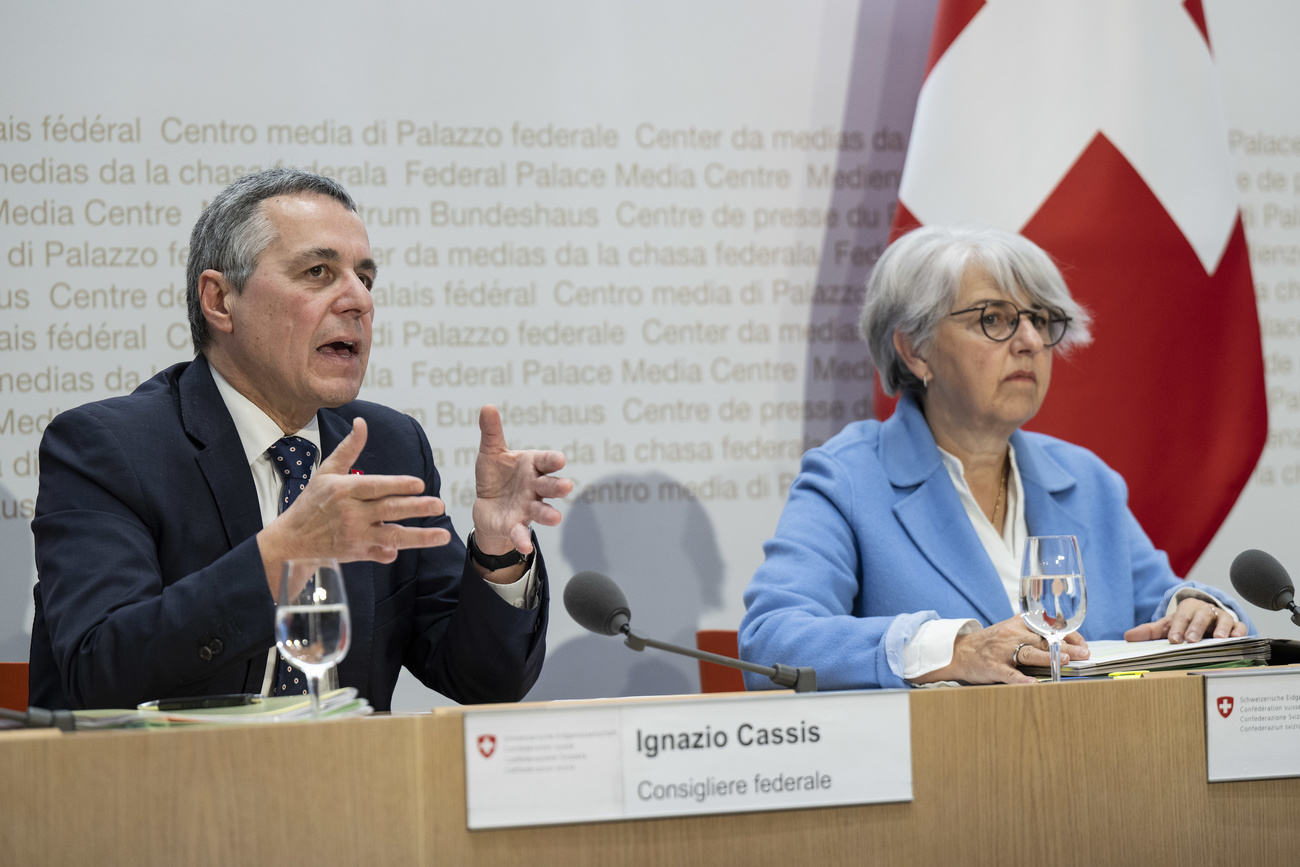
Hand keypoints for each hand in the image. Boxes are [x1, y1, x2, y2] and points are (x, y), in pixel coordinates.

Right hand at [257, 418, 451, 590]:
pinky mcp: (356, 553)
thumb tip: (361, 423)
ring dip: (419, 537)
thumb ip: (349, 449)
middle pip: (388, 510)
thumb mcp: (327, 472)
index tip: (419, 484)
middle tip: (439, 505)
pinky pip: (378, 554)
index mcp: (344, 490)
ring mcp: (354, 535)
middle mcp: (350, 513)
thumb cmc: (312, 502)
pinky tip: (402, 552)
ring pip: (391, 536)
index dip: (398, 485)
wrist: (291, 538)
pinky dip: (389, 553)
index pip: (375, 486)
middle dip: (416, 508)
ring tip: (443, 535)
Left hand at [470, 405, 572, 557]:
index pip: (546, 461)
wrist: (487, 506)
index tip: (559, 460)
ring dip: (549, 514)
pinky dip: (523, 540)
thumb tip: (487, 406)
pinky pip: (521, 533)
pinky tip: (525, 547)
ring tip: (555, 518)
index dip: (553, 461)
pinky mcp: (516, 525)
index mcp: (532, 466)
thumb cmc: (495, 475)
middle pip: (550, 486)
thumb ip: (492, 432)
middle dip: (558, 486)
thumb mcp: (490, 452)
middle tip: (567, 486)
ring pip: (542, 510)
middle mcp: (535, 487)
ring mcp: (528, 507)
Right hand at [913, 616, 1089, 685]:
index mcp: (1019, 623)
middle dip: (1065, 646)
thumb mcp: (1012, 630)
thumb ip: (1035, 633)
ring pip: (1028, 653)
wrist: (959, 650)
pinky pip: (1009, 674)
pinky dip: (1021, 680)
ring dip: (1047, 657)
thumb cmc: (992, 643)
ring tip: (1064, 661)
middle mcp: (1012, 634)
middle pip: (1042, 639)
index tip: (1083, 645)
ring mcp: (1002, 651)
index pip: (1049, 626)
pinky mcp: (993, 667)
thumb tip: (1067, 643)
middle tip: (1083, 654)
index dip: (1069, 635)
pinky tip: (1033, 686)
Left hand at [1123, 598, 1246, 643]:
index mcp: (1187, 609)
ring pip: (1223, 620)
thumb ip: (1149, 631)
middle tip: (1192, 639)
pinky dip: (1239, 632)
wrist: (1207, 618)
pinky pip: (1239, 627)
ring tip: (1218, 638)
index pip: (1181, 616)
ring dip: (1221, 628)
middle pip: (1201, 616)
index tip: (1173, 640)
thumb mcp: (1168, 626)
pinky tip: (1236, 639)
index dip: (1177, 627)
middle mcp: (1205, 611)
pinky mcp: (1235, 626)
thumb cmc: (1186, 624)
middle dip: (1196, 627)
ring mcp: (1222, 617)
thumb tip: (1128, 637)